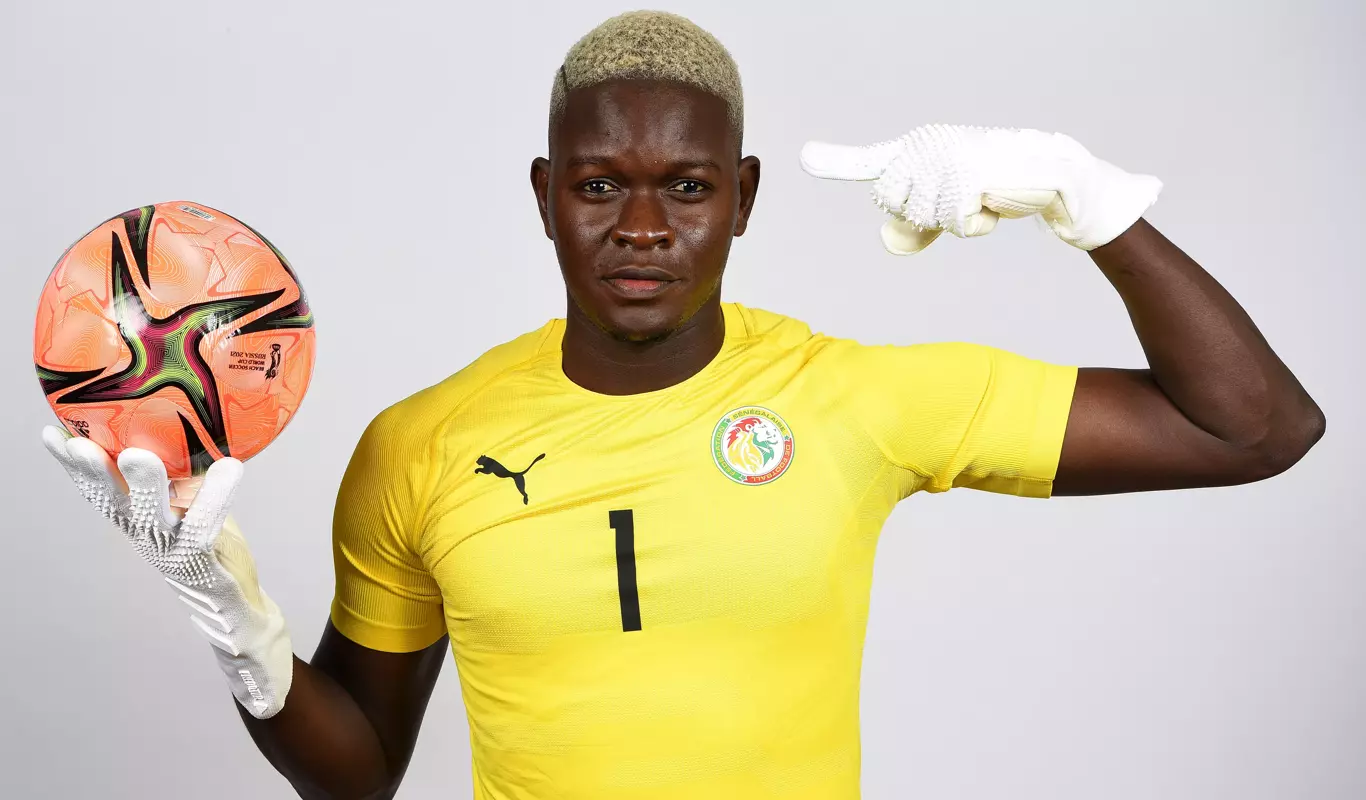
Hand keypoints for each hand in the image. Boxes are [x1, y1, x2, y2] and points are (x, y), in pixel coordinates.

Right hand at [42, 426, 292, 717]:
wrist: (235, 611)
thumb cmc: (211, 553)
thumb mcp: (191, 510)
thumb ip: (180, 479)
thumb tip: (179, 430)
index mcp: (138, 524)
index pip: (100, 493)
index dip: (75, 468)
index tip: (51, 435)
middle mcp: (148, 539)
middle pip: (115, 505)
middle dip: (95, 475)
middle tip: (79, 445)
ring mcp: (172, 554)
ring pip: (153, 520)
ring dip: (145, 489)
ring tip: (138, 456)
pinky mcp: (203, 565)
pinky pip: (206, 529)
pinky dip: (217, 498)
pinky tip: (231, 468)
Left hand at [800, 123, 1161, 253]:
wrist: (1050, 177)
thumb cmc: (995, 189)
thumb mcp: (948, 208)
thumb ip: (914, 224)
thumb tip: (888, 239)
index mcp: (916, 151)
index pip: (871, 163)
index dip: (836, 162)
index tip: (805, 157)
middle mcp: (925, 146)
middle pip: (894, 206)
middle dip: (924, 216)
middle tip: (958, 200)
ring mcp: (945, 156)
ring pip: (924, 216)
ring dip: (955, 220)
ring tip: (980, 197)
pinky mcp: (967, 171)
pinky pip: (955, 222)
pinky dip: (976, 223)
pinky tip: (993, 200)